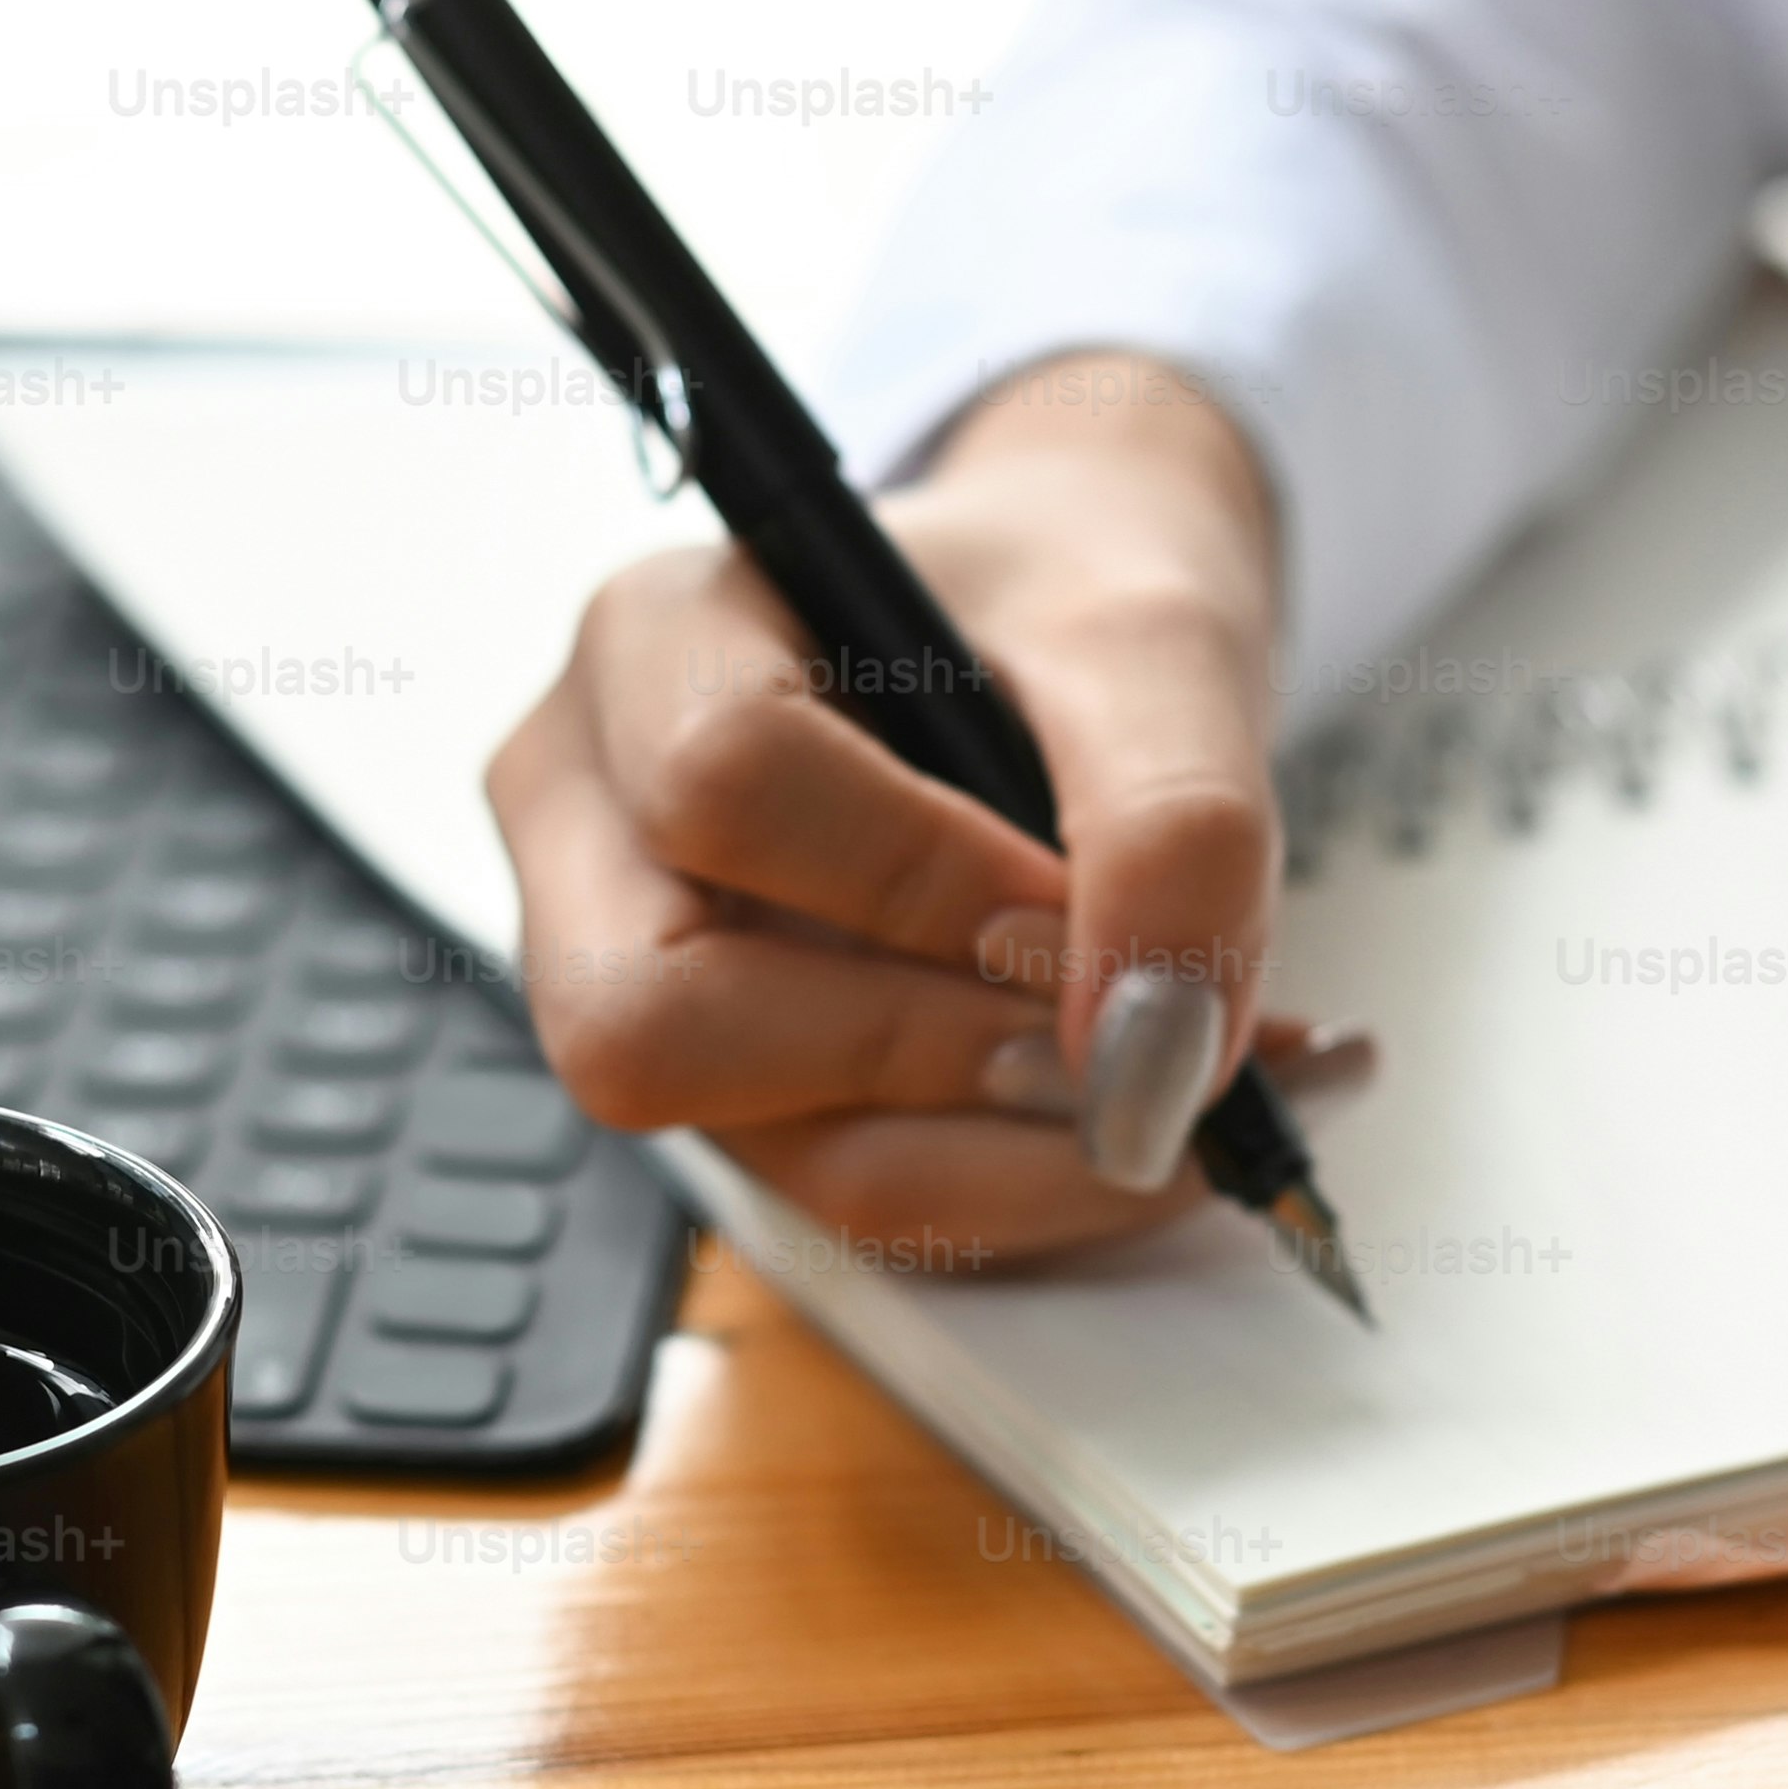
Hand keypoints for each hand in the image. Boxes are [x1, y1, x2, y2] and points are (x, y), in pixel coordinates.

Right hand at [484, 350, 1331, 1259]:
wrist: (1082, 635)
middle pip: (652, 1023)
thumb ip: (1175, 823)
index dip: (914, 879)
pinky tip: (1151, 1105)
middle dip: (921, 1052)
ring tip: (1191, 1081)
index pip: (717, 785)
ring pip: (774, 1149)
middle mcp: (596, 823)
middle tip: (1120, 1027)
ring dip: (1015, 1150)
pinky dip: (1032, 1176)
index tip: (1078, 907)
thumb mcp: (1157, 642)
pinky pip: (863, 1190)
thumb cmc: (1072, 597)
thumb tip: (1151, 1057)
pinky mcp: (742, 1087)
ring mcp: (646, 977)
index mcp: (650, 644)